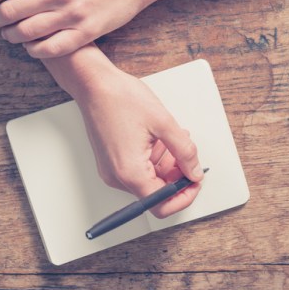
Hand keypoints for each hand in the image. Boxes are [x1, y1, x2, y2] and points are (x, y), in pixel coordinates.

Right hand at [73, 67, 203, 217]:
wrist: (94, 84)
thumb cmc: (120, 98)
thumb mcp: (163, 123)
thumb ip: (184, 151)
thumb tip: (194, 172)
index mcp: (130, 172)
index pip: (161, 205)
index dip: (183, 196)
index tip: (194, 181)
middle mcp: (117, 177)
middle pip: (155, 193)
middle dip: (176, 175)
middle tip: (186, 153)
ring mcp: (112, 170)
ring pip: (148, 180)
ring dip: (166, 164)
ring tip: (172, 139)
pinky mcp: (111, 162)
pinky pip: (138, 170)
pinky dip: (153, 159)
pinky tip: (158, 139)